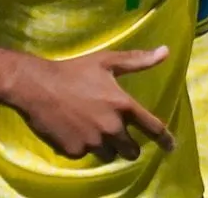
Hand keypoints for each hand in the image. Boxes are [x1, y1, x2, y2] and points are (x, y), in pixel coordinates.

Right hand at [4, 47, 175, 162]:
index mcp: (123, 106)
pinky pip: (85, 154)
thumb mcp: (107, 61)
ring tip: (93, 130)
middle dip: (129, 146)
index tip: (171, 146)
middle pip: (131, 150)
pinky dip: (83, 146)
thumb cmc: (74, 71)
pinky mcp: (73, 151)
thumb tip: (165, 52)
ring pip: (108, 154)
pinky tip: (73, 131)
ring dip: (106, 147)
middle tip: (122, 138)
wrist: (36, 86)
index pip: (153, 128)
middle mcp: (111, 128)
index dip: (165, 140)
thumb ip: (138, 60)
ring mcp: (92, 142)